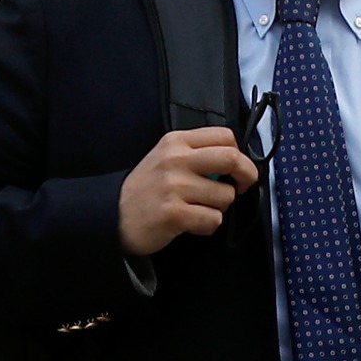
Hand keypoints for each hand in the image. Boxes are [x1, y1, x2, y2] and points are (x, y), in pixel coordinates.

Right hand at [118, 127, 257, 255]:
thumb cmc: (147, 188)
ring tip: (200, 209)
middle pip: (232, 158)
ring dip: (220, 207)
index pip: (225, 135)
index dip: (240, 154)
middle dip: (247, 175)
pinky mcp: (174, 213)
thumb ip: (197, 154)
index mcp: (176, 141)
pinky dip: (209, 225)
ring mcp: (174, 186)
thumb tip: (235, 164)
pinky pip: (213, 219)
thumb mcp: (166, 157)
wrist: (113, 214)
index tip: (236, 169)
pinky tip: (193, 223)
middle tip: (241, 187)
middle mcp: (176, 159)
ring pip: (225, 195)